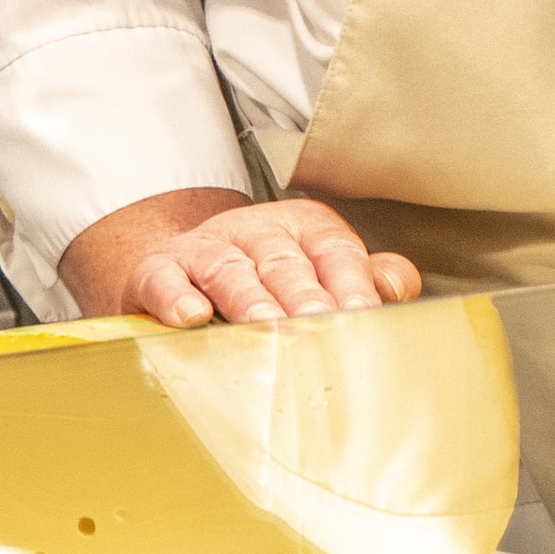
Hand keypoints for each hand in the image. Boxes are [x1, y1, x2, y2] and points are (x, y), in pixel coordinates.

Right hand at [60, 188, 422, 326]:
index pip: (334, 250)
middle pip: (285, 263)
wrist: (183, 267)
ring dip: (249, 299)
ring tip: (265, 325)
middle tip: (320, 324)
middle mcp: (255, 231)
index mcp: (303, 228)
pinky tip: (190, 316)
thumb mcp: (317, 270)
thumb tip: (396, 287)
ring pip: (230, 270)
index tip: (365, 312)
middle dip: (304, 295)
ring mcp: (205, 248)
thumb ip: (364, 277)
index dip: (350, 281)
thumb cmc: (265, 278)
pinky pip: (165, 280)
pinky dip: (176, 297)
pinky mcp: (158, 270)